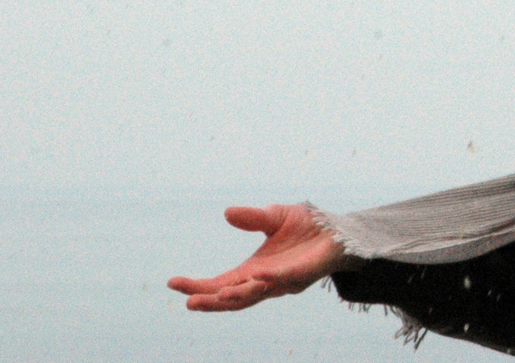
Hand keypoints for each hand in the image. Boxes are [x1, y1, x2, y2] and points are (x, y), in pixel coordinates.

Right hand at [168, 204, 348, 311]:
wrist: (340, 229)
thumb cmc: (306, 226)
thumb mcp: (274, 217)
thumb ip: (253, 218)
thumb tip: (227, 212)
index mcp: (253, 270)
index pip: (221, 284)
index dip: (199, 286)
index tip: (173, 283)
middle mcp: (266, 281)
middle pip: (233, 298)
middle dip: (212, 301)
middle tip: (189, 302)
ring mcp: (285, 281)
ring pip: (257, 295)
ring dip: (238, 296)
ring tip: (216, 296)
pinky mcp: (306, 274)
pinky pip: (287, 280)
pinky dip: (271, 279)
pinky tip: (257, 275)